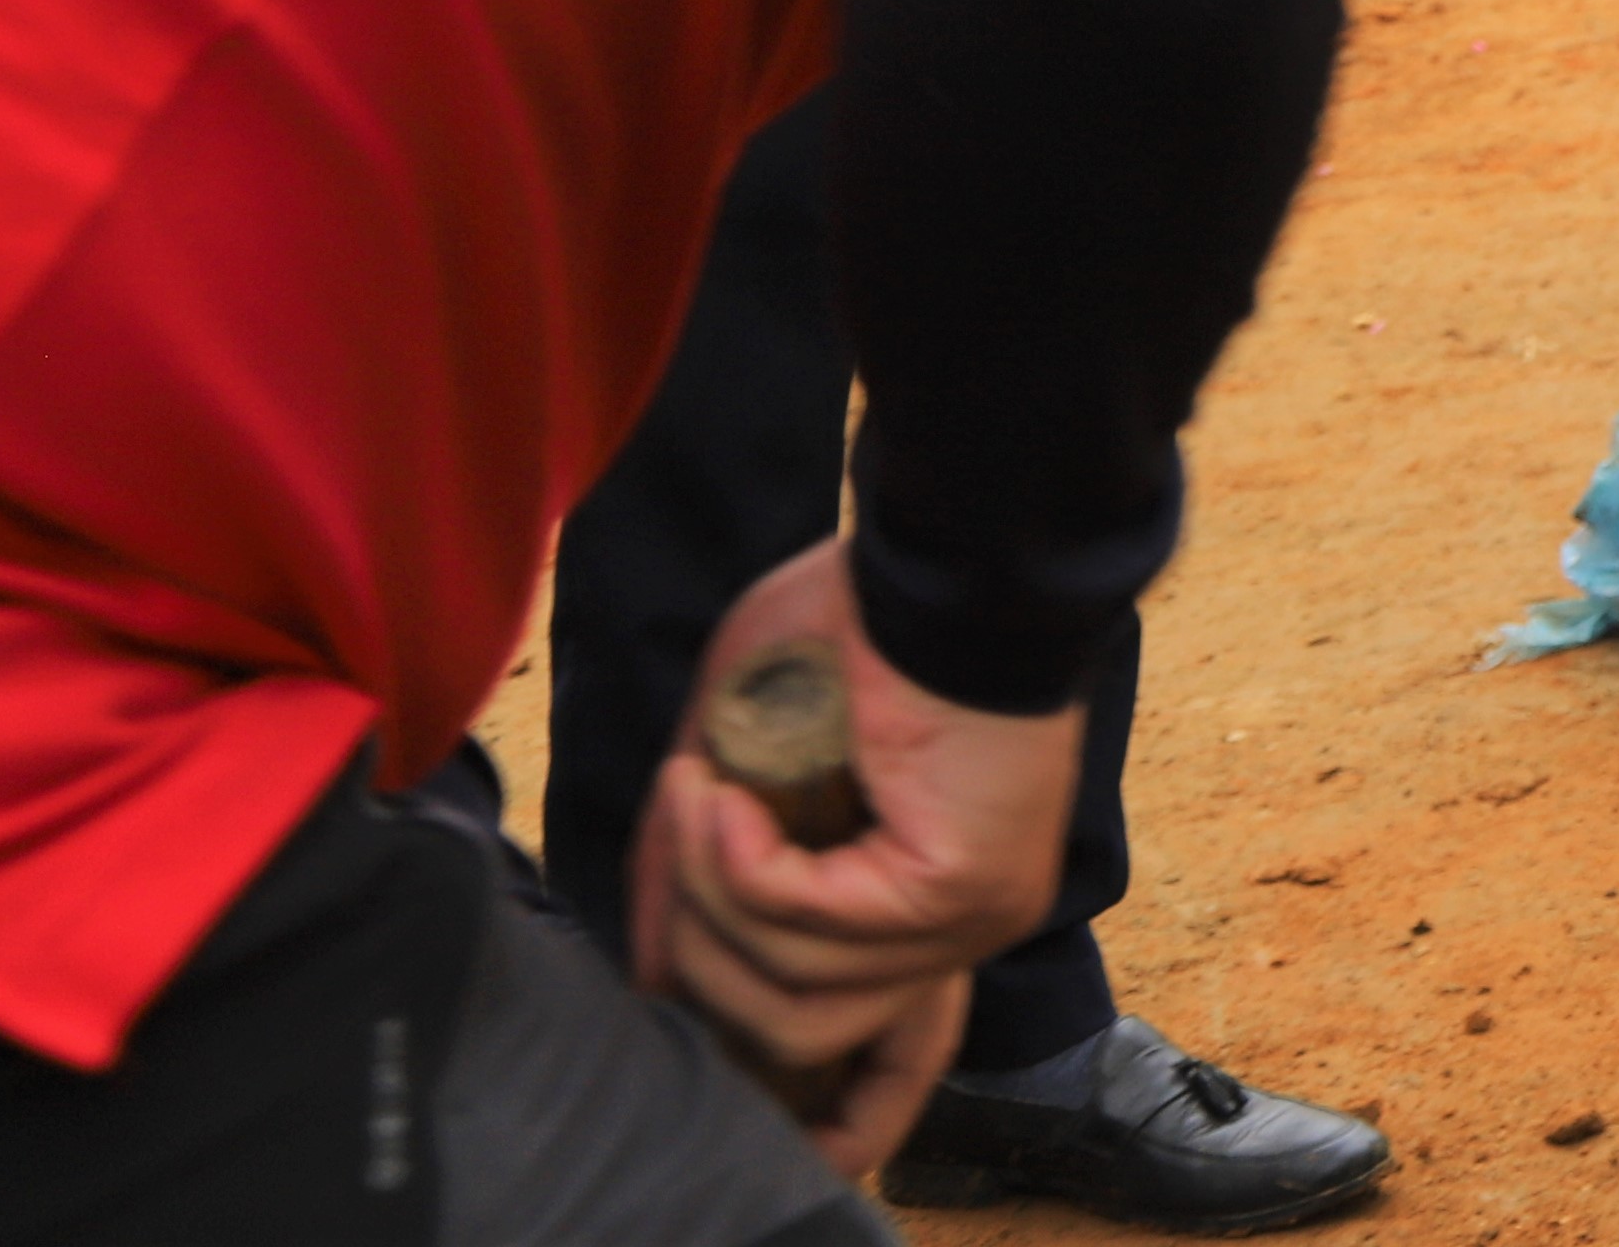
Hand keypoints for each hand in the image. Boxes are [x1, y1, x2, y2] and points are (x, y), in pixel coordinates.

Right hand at [632, 539, 1081, 1178]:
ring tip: (698, 790)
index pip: (863, 1056)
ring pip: (787, 990)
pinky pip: (803, 925)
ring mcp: (968, 916)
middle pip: (789, 1030)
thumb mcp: (751, 760)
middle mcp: (960, 931)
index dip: (779, 1062)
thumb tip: (651, 977)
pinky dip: (736, 864)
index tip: (692, 1025)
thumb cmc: (862, 626)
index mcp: (927, 908)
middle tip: (678, 818)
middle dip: (696, 940)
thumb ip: (709, 867)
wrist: (950, 556)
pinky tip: (721, 795)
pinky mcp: (955, 886)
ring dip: (708, 891)